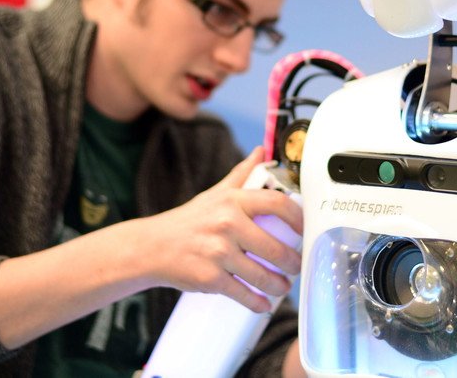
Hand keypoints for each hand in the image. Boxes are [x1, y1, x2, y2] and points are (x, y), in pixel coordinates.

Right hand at [143, 147, 302, 312]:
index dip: (298, 218)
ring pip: (262, 275)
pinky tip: (264, 304)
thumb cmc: (188, 221)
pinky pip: (242, 294)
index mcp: (232, 201)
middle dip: (292, 262)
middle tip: (297, 267)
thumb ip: (242, 174)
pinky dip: (257, 303)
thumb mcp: (215, 194)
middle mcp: (227, 224)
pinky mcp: (210, 278)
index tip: (305, 230)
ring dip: (278, 286)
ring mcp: (218, 252)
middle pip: (275, 247)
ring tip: (283, 287)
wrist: (151, 247)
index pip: (276, 204)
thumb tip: (261, 152)